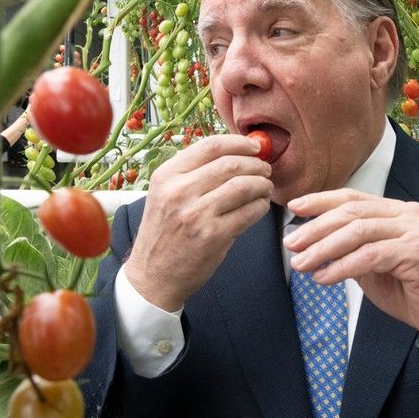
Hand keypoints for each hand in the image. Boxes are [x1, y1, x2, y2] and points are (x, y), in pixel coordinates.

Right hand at [124, 134, 272, 310]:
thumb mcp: (164, 195)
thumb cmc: (164, 233)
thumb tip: (234, 153)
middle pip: (231, 164)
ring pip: (243, 186)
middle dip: (256, 164)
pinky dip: (261, 206)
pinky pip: (249, 212)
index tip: (255, 146)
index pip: (210, 146)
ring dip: (262, 184)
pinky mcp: (213, 236)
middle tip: (265, 169)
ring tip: (265, 188)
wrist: (153, 275)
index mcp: (166, 176)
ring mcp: (196, 215)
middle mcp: (179, 192)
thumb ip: (192, 173)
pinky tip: (260, 206)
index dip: (239, 142)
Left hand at [283, 189, 418, 341]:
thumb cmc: (410, 290)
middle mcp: (408, 214)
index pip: (354, 198)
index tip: (294, 208)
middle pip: (352, 213)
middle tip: (291, 245)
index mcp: (397, 211)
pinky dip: (342, 267)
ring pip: (358, 232)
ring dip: (324, 249)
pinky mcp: (417, 252)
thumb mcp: (373, 265)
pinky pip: (370, 256)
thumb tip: (311, 243)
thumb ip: (350, 249)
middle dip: (316, 229)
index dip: (321, 201)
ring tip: (301, 264)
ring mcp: (415, 231)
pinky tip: (324, 277)